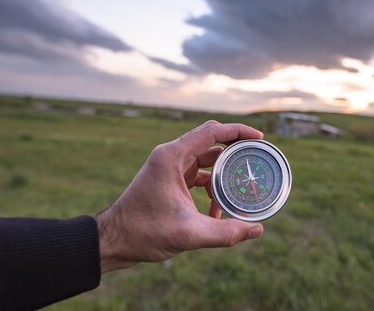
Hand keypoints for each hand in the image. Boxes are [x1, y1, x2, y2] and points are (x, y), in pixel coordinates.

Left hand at [96, 120, 264, 272]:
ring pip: (206, 161)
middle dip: (235, 152)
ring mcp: (169, 168)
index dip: (238, 131)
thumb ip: (225, 232)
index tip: (260, 138)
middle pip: (211, 142)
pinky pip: (198, 176)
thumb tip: (257, 229)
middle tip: (257, 160)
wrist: (113, 240)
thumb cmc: (142, 232)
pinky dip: (211, 188)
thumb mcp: (188, 233)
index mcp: (172, 157)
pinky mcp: (170, 180)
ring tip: (240, 192)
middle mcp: (170, 156)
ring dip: (223, 176)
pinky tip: (217, 211)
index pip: (212, 132)